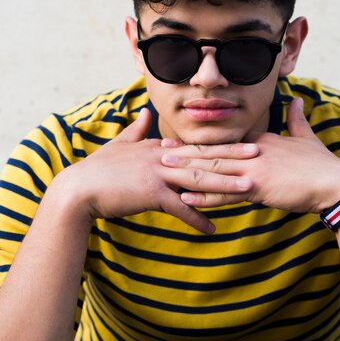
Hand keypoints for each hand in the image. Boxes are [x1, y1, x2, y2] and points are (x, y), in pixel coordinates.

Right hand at [55, 109, 257, 233]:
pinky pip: (180, 208)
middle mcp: (162, 157)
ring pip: (198, 179)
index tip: (241, 141)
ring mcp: (157, 174)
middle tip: (260, 154)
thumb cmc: (98, 169)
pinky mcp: (151, 194)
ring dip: (225, 184)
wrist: (79, 189)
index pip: (195, 145)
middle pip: (204, 157)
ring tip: (249, 189)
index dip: (220, 144)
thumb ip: (136, 130)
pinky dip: (197, 219)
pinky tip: (212, 228)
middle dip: (233, 155)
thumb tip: (145, 112)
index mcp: (158, 147)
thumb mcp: (119, 145)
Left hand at [161, 98, 339, 213]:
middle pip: (213, 151)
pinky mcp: (258, 187)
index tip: (184, 139)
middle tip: (160, 150)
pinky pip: (225, 193)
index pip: (226, 140)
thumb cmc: (322, 163)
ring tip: (164, 169)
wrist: (335, 183)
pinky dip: (205, 196)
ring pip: (214, 169)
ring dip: (187, 170)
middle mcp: (253, 151)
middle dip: (185, 151)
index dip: (202, 141)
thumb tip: (296, 101)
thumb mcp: (306, 137)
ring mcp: (253, 169)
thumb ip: (297, 120)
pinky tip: (186, 197)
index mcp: (261, 140)